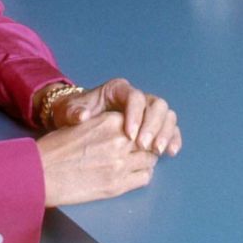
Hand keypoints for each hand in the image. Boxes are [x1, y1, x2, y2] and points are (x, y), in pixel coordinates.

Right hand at [35, 78, 180, 207]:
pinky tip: (132, 174)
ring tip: (136, 163)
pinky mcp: (117, 186)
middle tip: (141, 150)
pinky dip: (142, 175)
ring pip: (150, 160)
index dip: (139, 130)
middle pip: (148, 140)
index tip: (136, 136)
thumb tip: (124, 131)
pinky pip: (144, 178)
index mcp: (110, 121)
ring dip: (145, 161)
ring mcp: (120, 164)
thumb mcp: (83, 125)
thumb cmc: (56, 149)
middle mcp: (120, 141)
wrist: (41, 173)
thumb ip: (106, 126)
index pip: (139, 123)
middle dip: (146, 145)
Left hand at [54, 78, 181, 156]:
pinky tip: (171, 152)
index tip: (129, 134)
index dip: (136, 114)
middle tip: (144, 146)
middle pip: (156, 104)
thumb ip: (74, 112)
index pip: (135, 97)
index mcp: (118, 90)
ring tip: (158, 151)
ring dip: (165, 132)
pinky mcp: (153, 125)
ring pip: (167, 114)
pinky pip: (169, 128)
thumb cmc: (74, 113)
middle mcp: (136, 97)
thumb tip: (82, 116)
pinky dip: (172, 138)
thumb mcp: (69, 110)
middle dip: (153, 125)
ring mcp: (147, 110)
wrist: (78, 119)